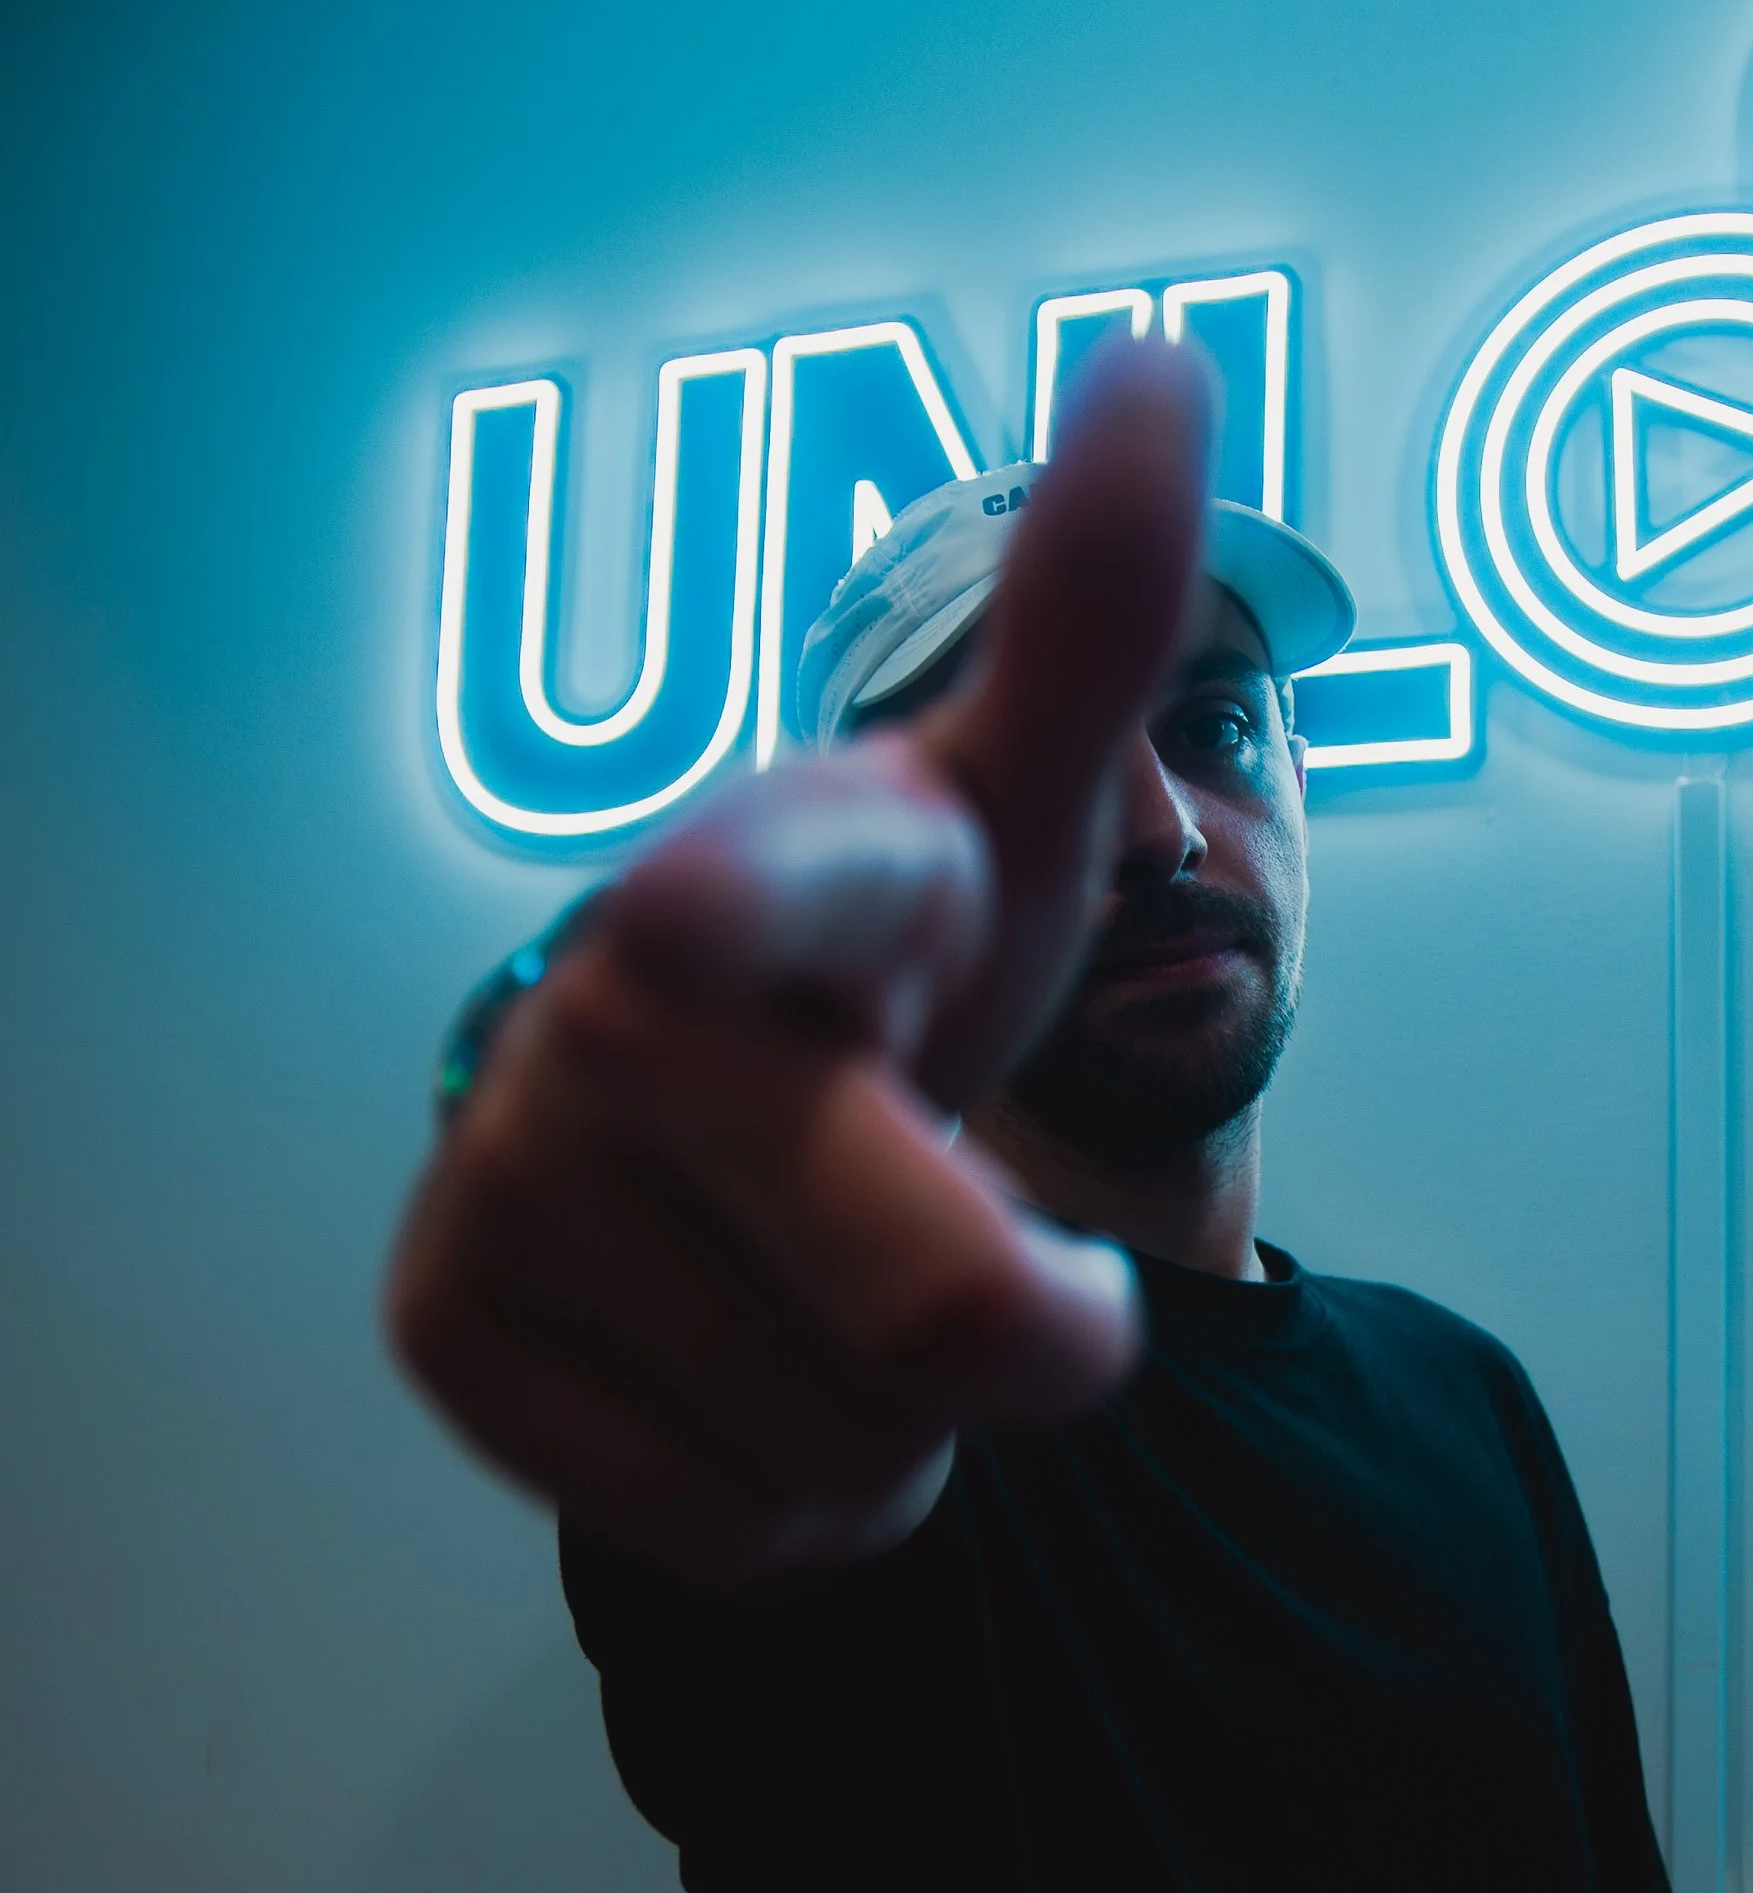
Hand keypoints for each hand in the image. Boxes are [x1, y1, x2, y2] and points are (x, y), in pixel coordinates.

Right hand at [387, 344, 1210, 1576]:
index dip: (744, 915)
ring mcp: (501, 1179)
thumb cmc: (902, 958)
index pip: (756, 895)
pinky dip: (791, 1496)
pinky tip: (750, 1360)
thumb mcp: (1024, 815)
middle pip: (932, 1312)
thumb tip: (1168, 360)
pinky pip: (735, 1531)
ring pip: (844, 1450)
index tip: (704, 920)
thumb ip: (1094, 621)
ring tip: (834, 1284)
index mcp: (775, 878)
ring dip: (892, 1416)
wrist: (702, 1119)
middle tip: (1005, 1278)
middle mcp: (605, 1012)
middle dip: (1015, 1332)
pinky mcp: (443, 1332)